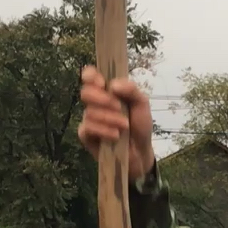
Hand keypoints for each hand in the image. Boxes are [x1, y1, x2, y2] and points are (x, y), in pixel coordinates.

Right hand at [78, 66, 155, 180]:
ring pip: (89, 112)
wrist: (140, 152)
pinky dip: (103, 130)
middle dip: (102, 99)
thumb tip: (113, 85)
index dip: (91, 76)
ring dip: (110, 118)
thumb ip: (131, 90)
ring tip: (125, 126)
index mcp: (106, 90)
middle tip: (119, 107)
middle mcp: (95, 103)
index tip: (102, 83)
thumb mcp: (142, 104)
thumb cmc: (139, 125)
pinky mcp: (86, 135)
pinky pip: (87, 128)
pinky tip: (115, 136)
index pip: (89, 75)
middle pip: (85, 92)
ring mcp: (89, 119)